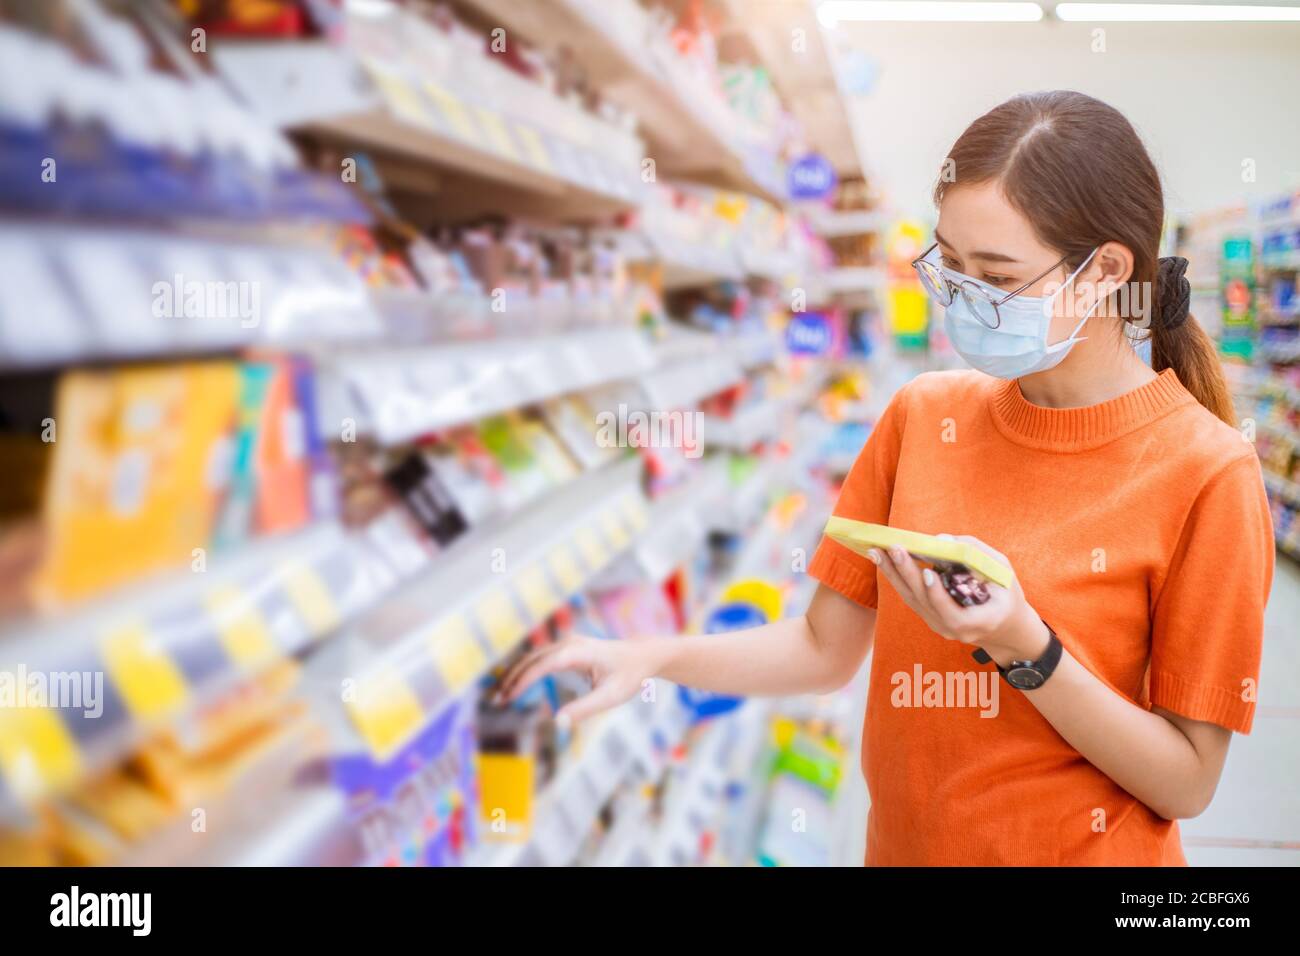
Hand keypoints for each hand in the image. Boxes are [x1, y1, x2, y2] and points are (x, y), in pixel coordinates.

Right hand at [495, 635, 662, 726]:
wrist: (642, 655)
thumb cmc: (629, 676)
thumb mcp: (611, 696)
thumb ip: (585, 709)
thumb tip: (558, 722)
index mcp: (578, 652)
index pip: (542, 664)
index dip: (523, 680)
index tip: (509, 697)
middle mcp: (569, 643)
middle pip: (532, 658)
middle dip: (512, 679)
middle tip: (497, 702)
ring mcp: (567, 643)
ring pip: (533, 656)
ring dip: (516, 674)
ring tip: (502, 697)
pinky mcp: (566, 648)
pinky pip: (540, 658)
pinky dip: (525, 671)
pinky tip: (515, 686)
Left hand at [870, 534, 1048, 665]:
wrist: (1004, 628)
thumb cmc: (1006, 595)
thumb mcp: (1004, 573)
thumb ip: (977, 555)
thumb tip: (941, 540)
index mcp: (978, 622)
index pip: (952, 613)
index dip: (938, 594)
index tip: (928, 572)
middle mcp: (953, 629)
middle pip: (924, 602)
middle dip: (906, 574)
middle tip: (893, 549)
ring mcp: (939, 626)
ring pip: (911, 599)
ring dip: (892, 573)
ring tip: (877, 551)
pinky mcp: (930, 619)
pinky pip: (911, 598)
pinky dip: (897, 577)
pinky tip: (884, 560)